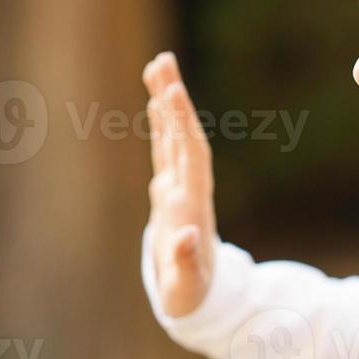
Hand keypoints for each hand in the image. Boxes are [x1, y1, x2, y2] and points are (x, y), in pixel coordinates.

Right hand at [142, 51, 216, 316]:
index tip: (172, 91)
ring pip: (174, 137)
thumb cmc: (190, 297)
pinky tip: (156, 99)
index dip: (180, 124)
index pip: (189, 156)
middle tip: (163, 60)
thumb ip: (187, 264)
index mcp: (191, 205)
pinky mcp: (169, 191)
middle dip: (173, 99)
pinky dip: (161, 123)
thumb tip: (189, 236)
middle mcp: (187, 189)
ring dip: (167, 103)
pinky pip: (165, 149)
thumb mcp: (186, 288)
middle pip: (183, 136)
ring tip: (159, 65)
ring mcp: (179, 188)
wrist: (201, 298)